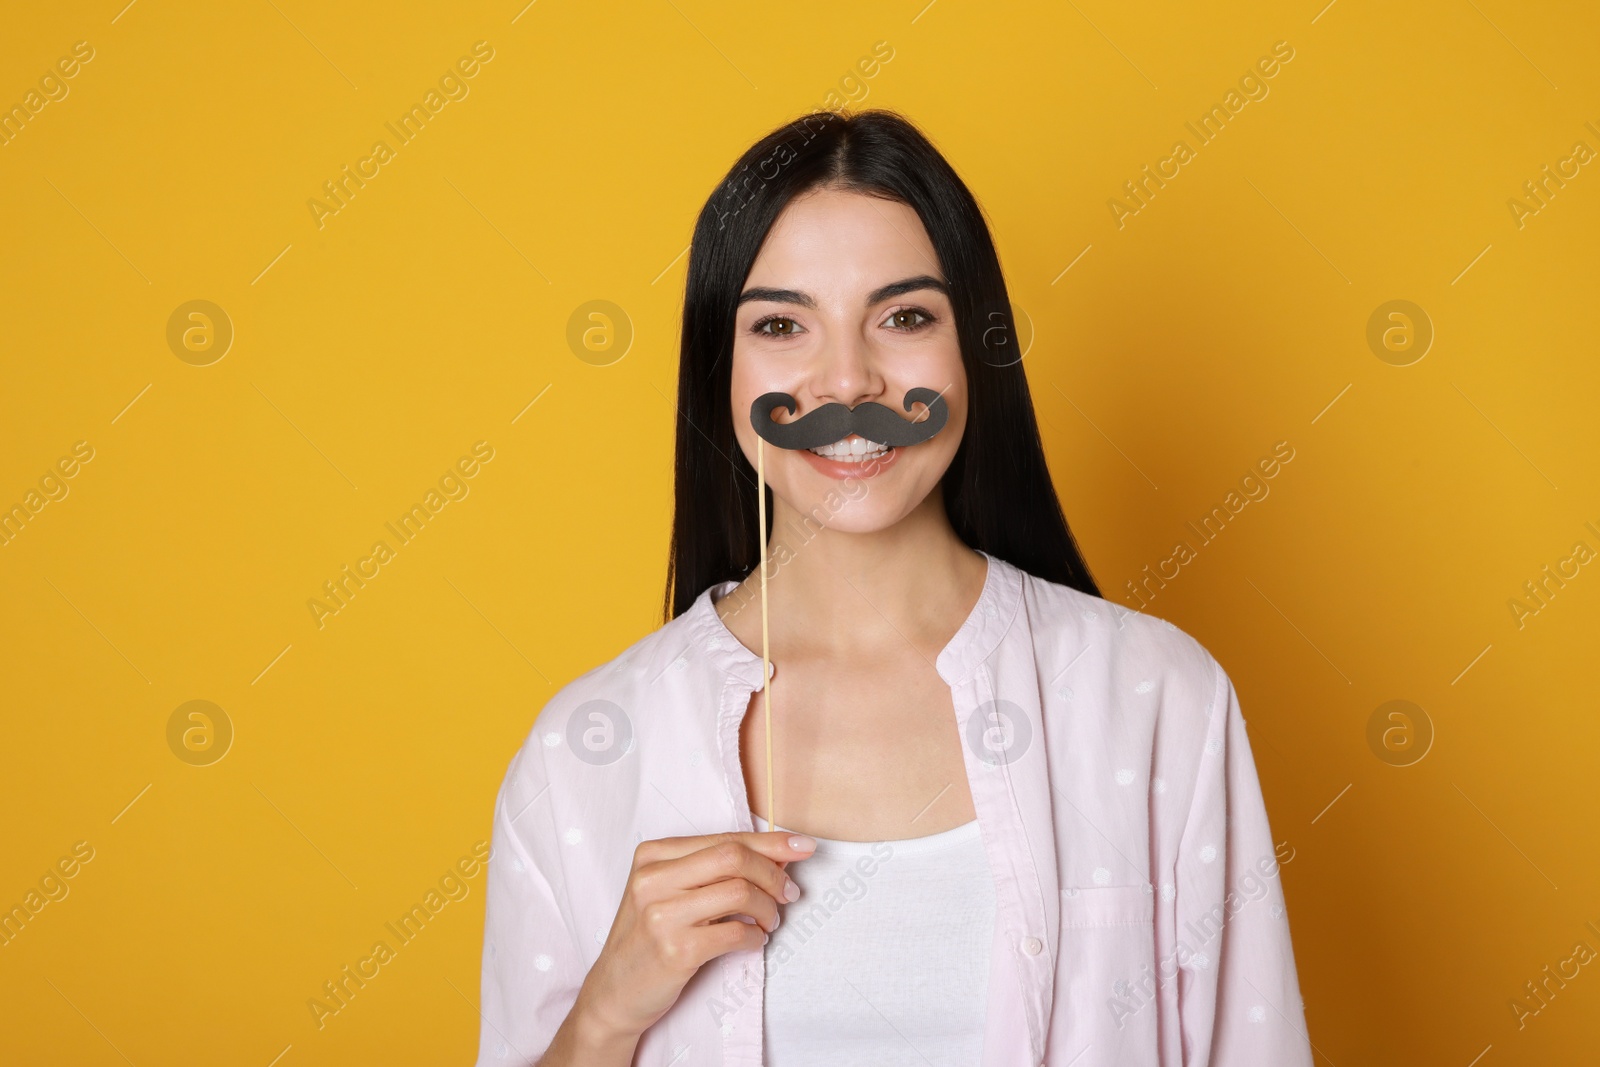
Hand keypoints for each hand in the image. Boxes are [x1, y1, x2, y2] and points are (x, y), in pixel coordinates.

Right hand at [572, 830, 814, 1042]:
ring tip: (769, 921)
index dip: (771, 842)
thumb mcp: (669, 892)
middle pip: (734, 857)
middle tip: (789, 893)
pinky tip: (752, 941)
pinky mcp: (675, 951)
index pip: (724, 839)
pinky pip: (735, 934)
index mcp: (653, 855)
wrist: (613, 993)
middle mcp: (653, 879)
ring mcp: (661, 915)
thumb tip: (777, 856)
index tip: (803, 846)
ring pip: (739, 892)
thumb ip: (712, 871)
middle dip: (773, 873)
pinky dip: (754, 938)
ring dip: (768, 908)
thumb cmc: (649, 938)